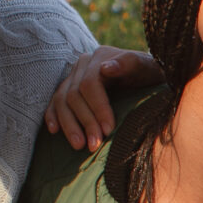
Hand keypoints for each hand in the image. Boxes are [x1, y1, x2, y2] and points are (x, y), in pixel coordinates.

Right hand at [44, 46, 164, 150]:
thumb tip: (105, 68)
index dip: (97, 108)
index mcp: (100, 56)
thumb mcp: (147, 67)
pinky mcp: (68, 87)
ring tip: (79, 145)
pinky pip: (55, 102)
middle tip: (94, 145)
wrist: (147, 75)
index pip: (90, 84)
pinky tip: (54, 131)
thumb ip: (129, 64)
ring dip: (69, 125)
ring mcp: (74, 75)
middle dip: (85, 122)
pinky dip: (53, 116)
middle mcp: (83, 64)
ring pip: (61, 100)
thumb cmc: (150, 73)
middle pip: (74, 95)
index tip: (109, 130)